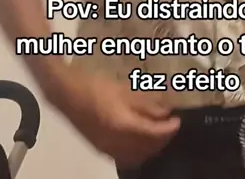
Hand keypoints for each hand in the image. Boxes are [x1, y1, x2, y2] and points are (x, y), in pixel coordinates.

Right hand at [49, 69, 180, 168]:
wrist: (66, 93)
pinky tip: (141, 138)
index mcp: (122, 125)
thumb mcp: (123, 90)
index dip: (169, 128)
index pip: (153, 133)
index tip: (178, 120)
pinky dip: (138, 151)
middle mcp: (116, 143)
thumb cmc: (95, 86)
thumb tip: (165, 111)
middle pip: (147, 148)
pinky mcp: (101, 149)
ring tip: (159, 131)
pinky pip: (125, 157)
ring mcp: (107, 149)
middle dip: (162, 139)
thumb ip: (146, 104)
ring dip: (151, 147)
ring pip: (137, 156)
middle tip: (171, 125)